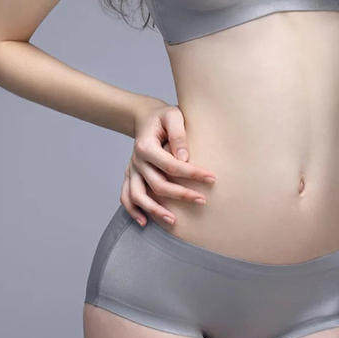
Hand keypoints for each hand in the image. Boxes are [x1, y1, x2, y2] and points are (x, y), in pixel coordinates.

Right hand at [120, 102, 216, 227]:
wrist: (145, 116)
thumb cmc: (163, 116)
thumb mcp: (173, 116)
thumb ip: (179, 134)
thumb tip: (185, 158)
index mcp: (146, 146)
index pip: (171, 165)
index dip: (192, 174)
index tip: (211, 178)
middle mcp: (136, 160)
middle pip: (157, 184)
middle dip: (181, 194)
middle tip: (202, 200)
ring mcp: (132, 169)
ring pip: (138, 195)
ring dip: (155, 210)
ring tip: (173, 221)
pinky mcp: (131, 175)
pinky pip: (126, 196)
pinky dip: (133, 210)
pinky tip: (145, 222)